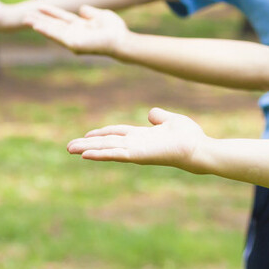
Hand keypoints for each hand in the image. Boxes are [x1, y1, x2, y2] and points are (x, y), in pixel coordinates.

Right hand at [25, 4, 128, 55]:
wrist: (121, 40)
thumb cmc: (115, 30)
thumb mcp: (102, 15)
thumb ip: (90, 12)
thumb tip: (81, 8)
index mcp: (81, 26)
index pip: (62, 18)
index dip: (51, 12)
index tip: (39, 6)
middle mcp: (75, 33)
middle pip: (54, 25)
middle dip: (40, 20)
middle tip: (24, 15)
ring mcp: (73, 39)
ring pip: (52, 30)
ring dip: (39, 25)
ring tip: (26, 19)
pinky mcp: (73, 44)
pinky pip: (57, 36)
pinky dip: (46, 31)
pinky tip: (36, 27)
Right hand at [67, 108, 207, 169]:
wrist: (199, 149)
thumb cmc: (190, 137)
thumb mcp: (172, 121)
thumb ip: (160, 117)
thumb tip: (151, 113)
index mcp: (143, 136)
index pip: (118, 133)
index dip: (102, 133)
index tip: (87, 134)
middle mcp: (137, 144)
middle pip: (108, 143)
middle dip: (89, 144)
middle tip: (69, 147)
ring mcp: (136, 150)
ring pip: (107, 148)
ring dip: (88, 149)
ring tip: (71, 149)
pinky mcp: (138, 156)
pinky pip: (116, 154)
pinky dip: (101, 154)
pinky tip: (86, 154)